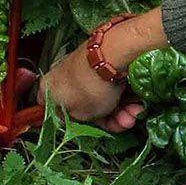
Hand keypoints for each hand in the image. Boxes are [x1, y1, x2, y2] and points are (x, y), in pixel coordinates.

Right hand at [39, 8, 166, 131]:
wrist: (112, 54)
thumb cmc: (89, 88)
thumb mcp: (81, 116)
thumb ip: (79, 121)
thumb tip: (82, 117)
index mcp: (47, 90)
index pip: (57, 115)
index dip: (77, 126)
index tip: (93, 130)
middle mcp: (62, 77)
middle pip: (86, 107)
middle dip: (109, 120)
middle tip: (124, 124)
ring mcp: (83, 69)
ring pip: (102, 98)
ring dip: (121, 111)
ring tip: (134, 114)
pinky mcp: (101, 63)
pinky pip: (111, 86)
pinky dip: (124, 97)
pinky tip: (138, 104)